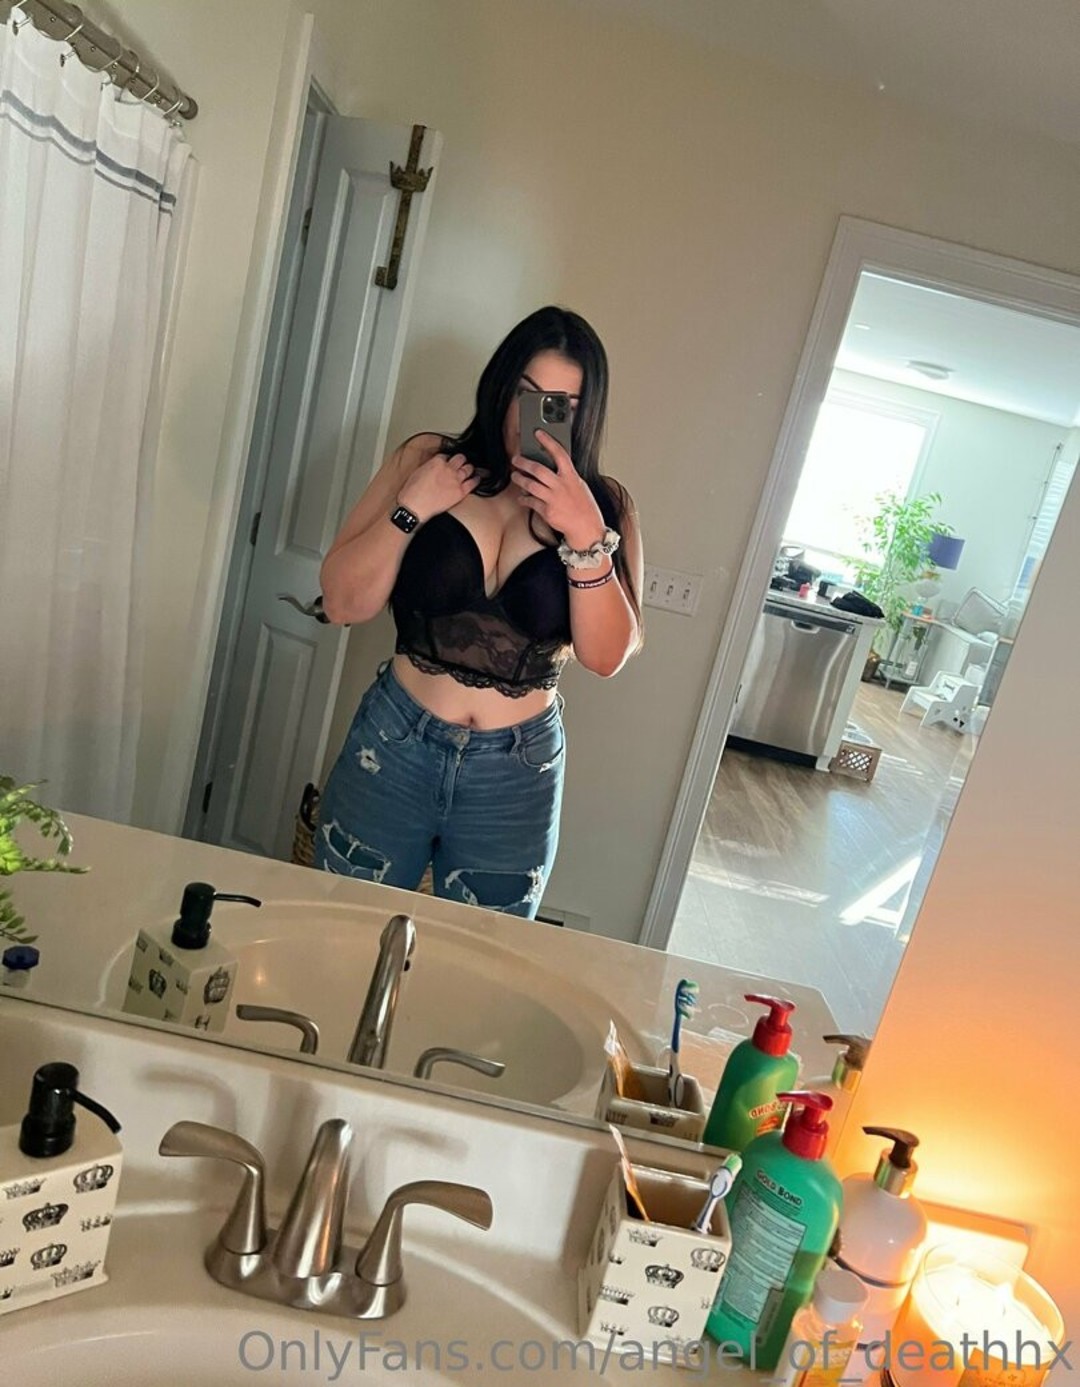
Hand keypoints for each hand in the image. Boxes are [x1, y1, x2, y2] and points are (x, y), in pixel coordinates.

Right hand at [397, 452, 480, 522]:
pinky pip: (472, 483)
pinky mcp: (460, 492)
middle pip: (460, 459)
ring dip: (469, 468)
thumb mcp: (418, 472)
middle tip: (461, 463)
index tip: (447, 462)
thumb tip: (433, 468)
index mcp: (437, 462)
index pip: (446, 456)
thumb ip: (429, 467)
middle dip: (460, 460)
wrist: (415, 507)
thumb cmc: (412, 492)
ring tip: (470, 469)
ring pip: (468, 469)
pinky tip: (477, 479)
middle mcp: (448, 469)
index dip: (447, 459)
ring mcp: (456, 480)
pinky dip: (476, 480)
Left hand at [511, 431, 605, 549]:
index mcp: (571, 476)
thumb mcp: (579, 485)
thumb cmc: (583, 506)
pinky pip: (530, 502)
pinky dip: (523, 499)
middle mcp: (561, 486)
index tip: (538, 433)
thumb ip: (566, 476)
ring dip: (519, 480)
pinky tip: (521, 497)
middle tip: (516, 459)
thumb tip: (552, 467)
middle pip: (538, 469)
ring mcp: (553, 499)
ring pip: (530, 485)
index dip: (548, 441)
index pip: (559, 454)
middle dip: (523, 463)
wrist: (586, 527)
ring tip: (515, 476)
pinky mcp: (547, 511)